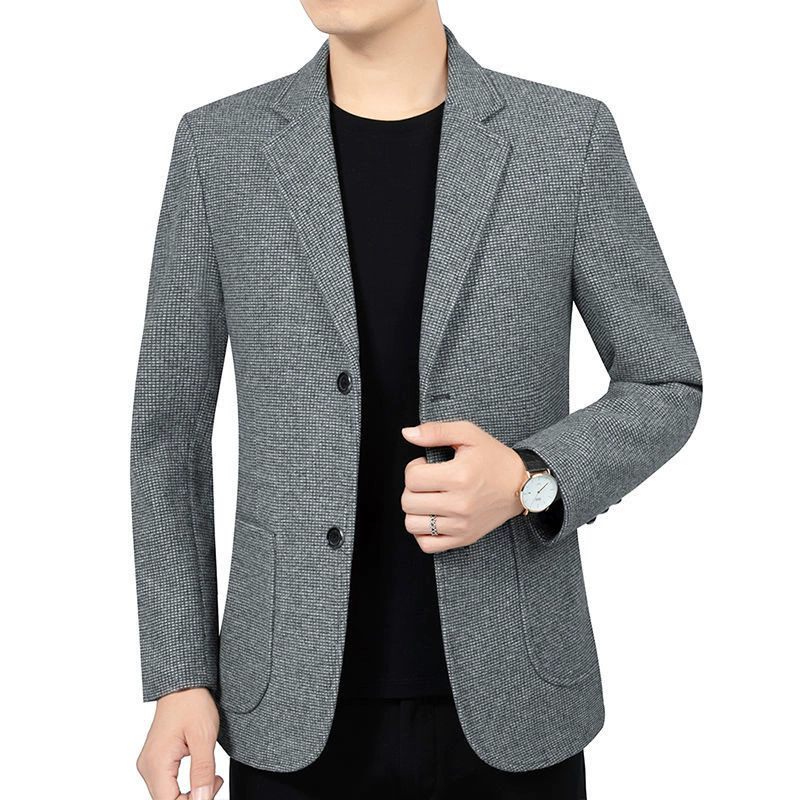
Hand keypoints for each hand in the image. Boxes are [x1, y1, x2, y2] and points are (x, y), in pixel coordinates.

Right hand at [136, 687, 223, 799]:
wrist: (183, 685)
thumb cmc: (192, 704)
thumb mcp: (204, 737)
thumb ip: (202, 771)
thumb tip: (202, 799)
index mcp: (156, 763)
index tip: (213, 788)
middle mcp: (147, 767)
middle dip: (193, 799)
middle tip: (215, 781)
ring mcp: (149, 764)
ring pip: (167, 795)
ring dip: (189, 794)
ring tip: (211, 776)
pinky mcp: (155, 761)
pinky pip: (167, 784)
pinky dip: (184, 786)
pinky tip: (200, 773)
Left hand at [400, 420, 527, 551]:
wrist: (521, 485)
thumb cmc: (494, 458)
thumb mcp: (468, 434)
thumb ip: (435, 431)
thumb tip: (407, 433)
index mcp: (459, 476)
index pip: (412, 478)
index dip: (413, 468)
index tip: (426, 465)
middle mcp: (460, 504)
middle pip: (408, 502)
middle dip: (411, 488)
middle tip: (427, 481)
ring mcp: (461, 525)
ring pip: (412, 524)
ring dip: (415, 510)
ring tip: (428, 499)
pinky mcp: (464, 538)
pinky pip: (427, 545)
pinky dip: (422, 532)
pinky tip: (431, 517)